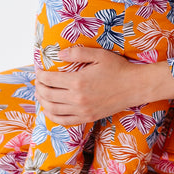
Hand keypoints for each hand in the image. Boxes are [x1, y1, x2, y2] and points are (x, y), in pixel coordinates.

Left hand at [34, 46, 173, 124]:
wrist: (135, 87)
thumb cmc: (118, 68)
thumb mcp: (99, 55)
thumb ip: (77, 52)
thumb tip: (59, 54)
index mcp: (77, 81)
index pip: (49, 80)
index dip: (40, 75)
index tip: (39, 70)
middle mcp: (77, 98)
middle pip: (48, 95)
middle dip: (39, 87)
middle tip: (38, 81)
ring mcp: (82, 110)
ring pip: (53, 110)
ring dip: (43, 101)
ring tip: (41, 94)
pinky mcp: (87, 118)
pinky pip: (64, 121)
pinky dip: (53, 116)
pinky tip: (50, 109)